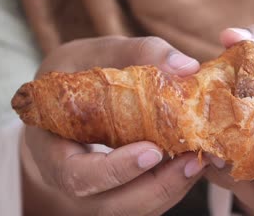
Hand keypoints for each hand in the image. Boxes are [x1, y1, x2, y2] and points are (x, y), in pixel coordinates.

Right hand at [21, 36, 207, 215]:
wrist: (68, 96)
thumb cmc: (77, 73)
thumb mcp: (97, 53)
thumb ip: (139, 53)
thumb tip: (187, 66)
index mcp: (52, 150)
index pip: (77, 176)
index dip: (114, 170)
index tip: (152, 151)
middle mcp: (73, 181)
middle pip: (112, 204)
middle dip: (157, 187)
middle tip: (193, 161)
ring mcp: (97, 191)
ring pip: (134, 209)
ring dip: (171, 190)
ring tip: (200, 161)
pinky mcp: (119, 190)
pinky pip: (146, 202)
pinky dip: (173, 187)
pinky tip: (194, 163)